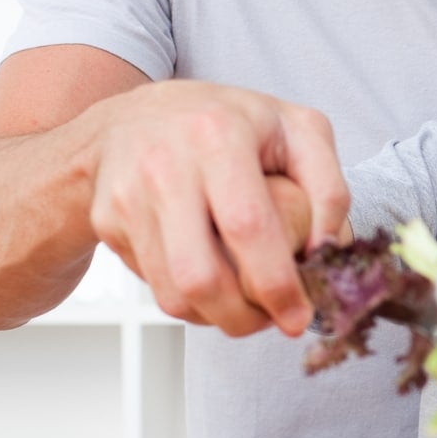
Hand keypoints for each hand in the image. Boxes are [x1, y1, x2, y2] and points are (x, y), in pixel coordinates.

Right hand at [87, 82, 350, 336]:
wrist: (133, 116)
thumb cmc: (225, 123)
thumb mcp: (295, 128)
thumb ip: (329, 186)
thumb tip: (326, 250)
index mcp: (218, 135)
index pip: (248, 227)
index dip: (277, 285)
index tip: (298, 317)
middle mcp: (165, 164)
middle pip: (200, 275)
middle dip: (241, 319)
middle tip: (268, 322)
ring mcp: (128, 194)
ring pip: (173, 293)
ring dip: (215, 317)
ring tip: (242, 305)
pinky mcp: (107, 220)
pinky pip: (152, 284)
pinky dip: (187, 299)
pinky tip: (208, 278)